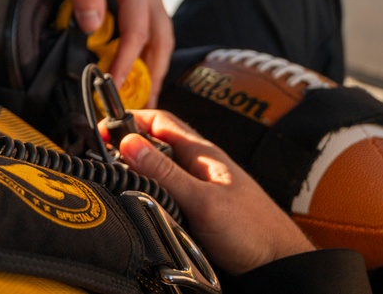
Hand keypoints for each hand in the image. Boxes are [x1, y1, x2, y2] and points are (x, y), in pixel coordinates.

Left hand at [61, 0, 172, 105]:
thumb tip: (90, 26)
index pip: (137, 31)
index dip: (126, 60)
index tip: (112, 82)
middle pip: (161, 40)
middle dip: (155, 74)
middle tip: (145, 104)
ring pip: (162, 37)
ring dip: (156, 66)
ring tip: (146, 95)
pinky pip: (154, 29)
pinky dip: (150, 52)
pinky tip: (140, 67)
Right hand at [119, 109, 313, 274]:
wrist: (280, 264)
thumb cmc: (253, 231)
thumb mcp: (202, 199)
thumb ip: (164, 172)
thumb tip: (128, 142)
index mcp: (202, 153)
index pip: (161, 121)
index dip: (131, 118)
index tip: (105, 127)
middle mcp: (201, 165)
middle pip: (158, 142)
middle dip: (130, 142)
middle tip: (103, 151)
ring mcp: (202, 186)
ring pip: (163, 167)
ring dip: (140, 166)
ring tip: (117, 173)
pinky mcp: (201, 208)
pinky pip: (169, 190)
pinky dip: (151, 188)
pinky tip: (143, 199)